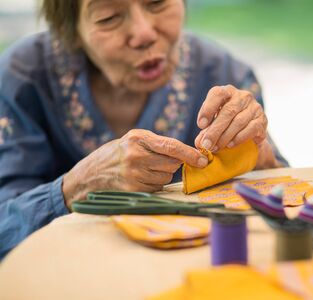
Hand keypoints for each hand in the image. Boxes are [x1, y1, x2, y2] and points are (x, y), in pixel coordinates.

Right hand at [63, 129, 207, 206]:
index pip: (171, 146)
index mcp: (138, 138)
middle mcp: (136, 156)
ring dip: (161, 176)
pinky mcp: (133, 190)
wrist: (88, 175)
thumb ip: (157, 144)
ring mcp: (133, 174)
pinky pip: (156, 189)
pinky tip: (138, 180)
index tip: (203, 159)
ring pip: (165, 178)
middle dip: (171, 164)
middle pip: (172, 164)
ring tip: (143, 171)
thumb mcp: (132, 140)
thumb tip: (186, 155)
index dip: (190, 154)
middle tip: (154, 162)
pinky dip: (152, 185)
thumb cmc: (115, 155)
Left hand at [194, 85, 267, 151]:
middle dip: (215, 130)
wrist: (249, 133)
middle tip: (206, 144)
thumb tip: (199, 142)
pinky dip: (239, 138)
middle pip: (228, 111)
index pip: (217, 94)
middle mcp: (243, 96)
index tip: (200, 125)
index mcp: (228, 92)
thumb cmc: (227, 125)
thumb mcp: (214, 125)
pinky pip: (251, 129)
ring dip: (225, 137)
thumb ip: (206, 131)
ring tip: (216, 148)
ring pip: (238, 121)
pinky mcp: (263, 120)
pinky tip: (230, 145)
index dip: (208, 109)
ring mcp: (255, 107)